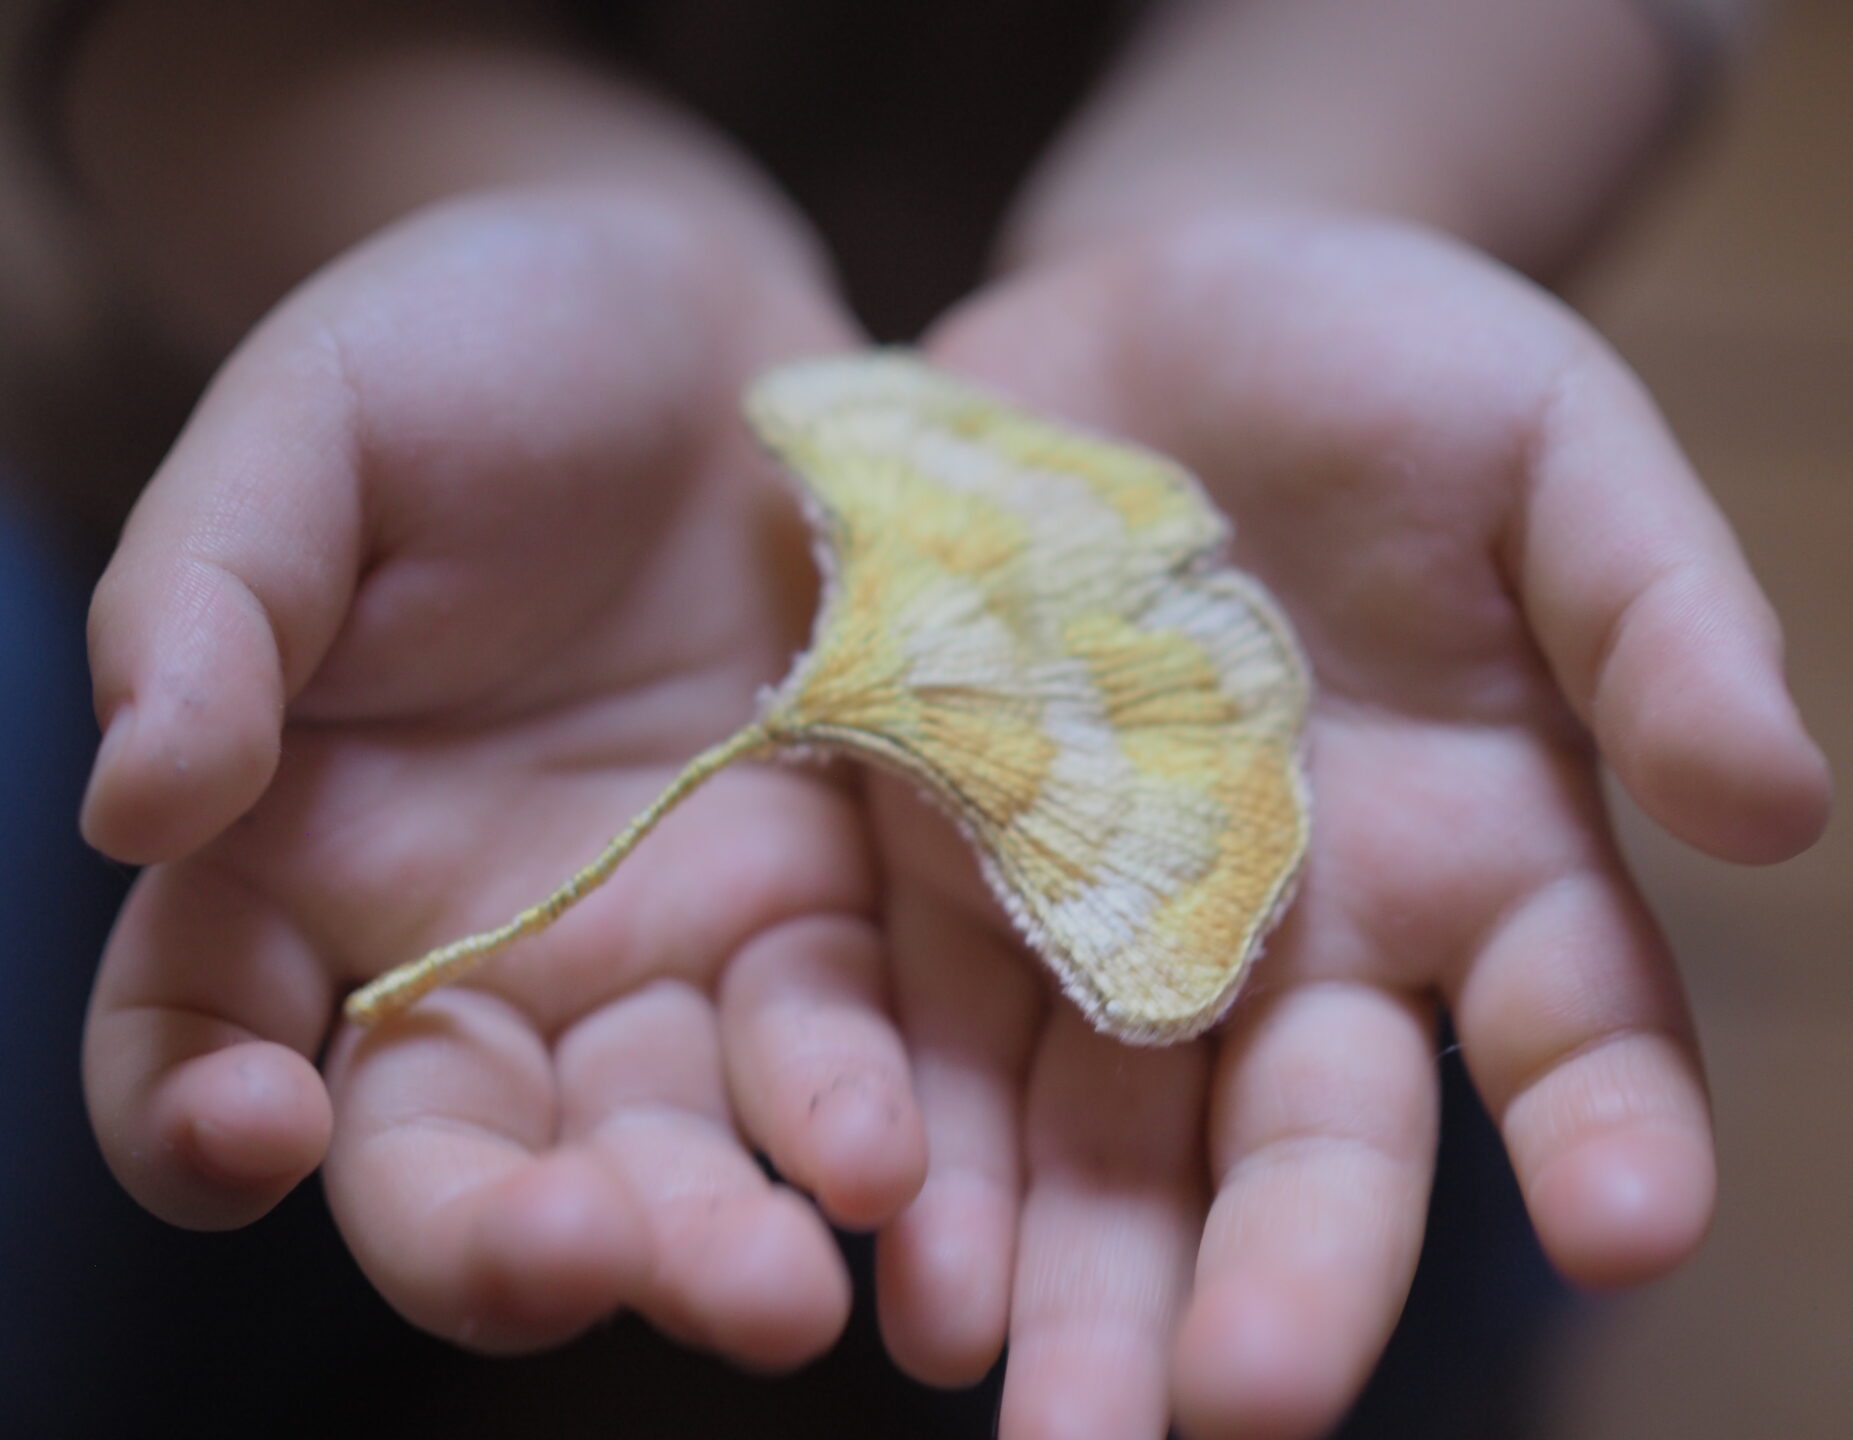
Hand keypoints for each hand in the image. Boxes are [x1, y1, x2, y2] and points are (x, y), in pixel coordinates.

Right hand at [80, 186, 933, 1364]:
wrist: (697, 318)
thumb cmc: (465, 348)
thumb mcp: (311, 434)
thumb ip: (208, 605)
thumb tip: (135, 803)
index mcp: (296, 856)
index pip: (198, 1043)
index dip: (198, 1118)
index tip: (257, 1127)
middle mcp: (483, 941)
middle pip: (467, 1158)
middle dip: (519, 1242)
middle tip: (593, 1261)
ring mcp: (669, 933)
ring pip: (674, 1135)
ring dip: (719, 1230)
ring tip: (781, 1283)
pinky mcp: (827, 894)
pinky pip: (848, 1033)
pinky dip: (871, 1111)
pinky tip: (912, 1165)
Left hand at [867, 212, 1830, 1438]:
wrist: (1149, 320)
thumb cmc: (1387, 362)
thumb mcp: (1546, 441)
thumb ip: (1653, 609)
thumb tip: (1781, 800)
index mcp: (1478, 847)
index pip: (1572, 1024)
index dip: (1610, 1126)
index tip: (1628, 1229)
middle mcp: (1290, 923)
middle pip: (1297, 1134)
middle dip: (1273, 1277)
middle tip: (1227, 1418)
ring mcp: (1099, 902)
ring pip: (1096, 1123)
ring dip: (1069, 1267)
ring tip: (1038, 1404)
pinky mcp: (936, 851)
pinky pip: (921, 1012)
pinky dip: (911, 1125)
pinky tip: (894, 1242)